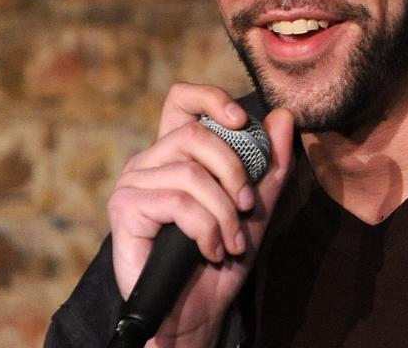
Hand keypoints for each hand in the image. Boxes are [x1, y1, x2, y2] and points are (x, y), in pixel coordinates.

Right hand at [107, 82, 293, 346]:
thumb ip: (272, 162)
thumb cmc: (224, 253)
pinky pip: (178, 202)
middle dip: (234, 170)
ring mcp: (133, 182)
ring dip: (224, 212)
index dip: (211, 98)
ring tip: (233, 241)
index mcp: (177, 151)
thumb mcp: (258, 204)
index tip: (241, 121)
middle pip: (196, 133)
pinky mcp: (124, 208)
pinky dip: (206, 228)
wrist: (199, 309)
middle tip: (249, 206)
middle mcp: (150, 159)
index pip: (182, 99)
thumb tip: (283, 115)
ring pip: (192, 173)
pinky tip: (212, 250)